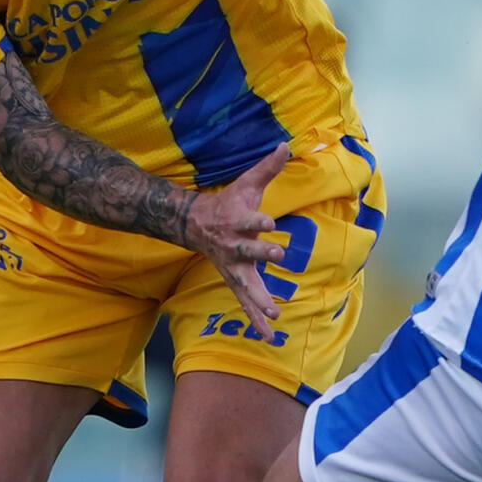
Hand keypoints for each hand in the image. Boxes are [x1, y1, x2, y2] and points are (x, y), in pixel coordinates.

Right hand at [181, 145, 291, 335]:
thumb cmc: (228, 203)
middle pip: (248, 252)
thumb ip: (267, 167)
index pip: (249, 220)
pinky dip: (256, 320)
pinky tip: (269, 336)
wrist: (196, 225)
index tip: (270, 221)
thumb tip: (285, 145)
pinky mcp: (235, 281)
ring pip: (246, 285)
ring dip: (259, 300)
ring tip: (274, 315)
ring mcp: (233, 267)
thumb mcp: (246, 184)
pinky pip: (246, 304)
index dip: (258, 221)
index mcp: (237, 222)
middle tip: (278, 253)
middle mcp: (234, 247)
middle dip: (262, 253)